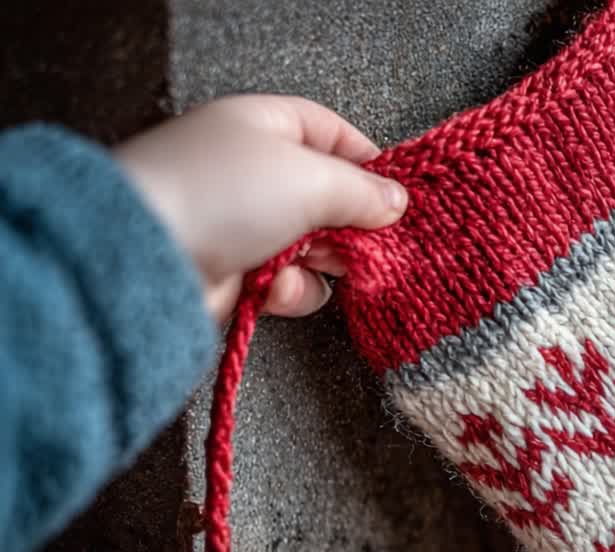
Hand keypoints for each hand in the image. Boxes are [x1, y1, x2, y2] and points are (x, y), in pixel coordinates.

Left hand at [113, 94, 405, 321]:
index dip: (367, 161)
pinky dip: (289, 289)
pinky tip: (273, 289)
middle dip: (352, 222)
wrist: (143, 260)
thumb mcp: (309, 178)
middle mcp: (249, 171)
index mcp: (260, 126)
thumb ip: (362, 190)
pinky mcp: (232, 274)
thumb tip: (396, 202)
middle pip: (326, 195)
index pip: (329, 132)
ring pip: (313, 245)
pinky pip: (285, 282)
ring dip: (324, 261)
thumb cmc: (221, 195)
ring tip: (317, 264)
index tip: (398, 193)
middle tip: (375, 242)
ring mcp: (239, 224)